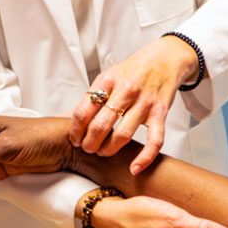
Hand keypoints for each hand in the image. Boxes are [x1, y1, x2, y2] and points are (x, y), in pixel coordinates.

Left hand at [68, 35, 199, 173]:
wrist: (164, 59)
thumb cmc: (133, 71)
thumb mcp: (107, 78)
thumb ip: (88, 99)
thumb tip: (62, 118)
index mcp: (107, 80)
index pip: (83, 110)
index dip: (75, 130)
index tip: (74, 139)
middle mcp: (125, 90)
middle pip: (100, 125)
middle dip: (89, 143)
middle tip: (86, 148)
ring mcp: (144, 102)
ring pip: (123, 134)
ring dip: (109, 150)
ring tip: (102, 152)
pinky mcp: (160, 113)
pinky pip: (154, 140)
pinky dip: (144, 157)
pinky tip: (134, 168)